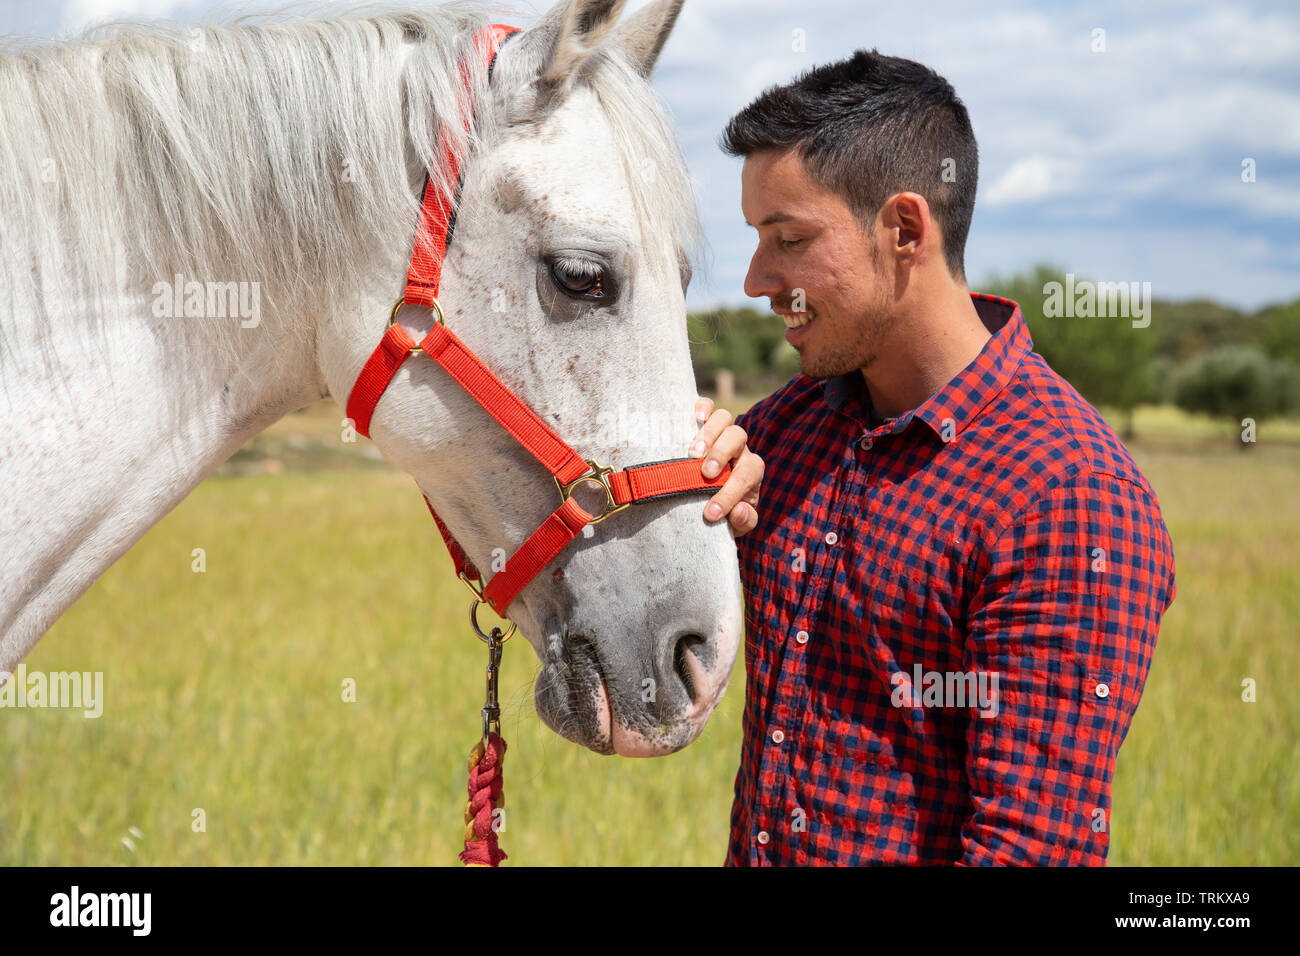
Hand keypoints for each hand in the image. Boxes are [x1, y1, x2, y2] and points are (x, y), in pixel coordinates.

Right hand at [691, 396, 762, 535]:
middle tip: (706, 473)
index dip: (730, 493)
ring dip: (709, 433)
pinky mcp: (703, 423)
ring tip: (693, 453)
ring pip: (724, 418)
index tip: (710, 513)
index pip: (747, 474)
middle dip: (722, 454)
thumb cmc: (723, 513)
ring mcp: (722, 433)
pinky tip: (696, 416)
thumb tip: (738, 510)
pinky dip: (703, 407)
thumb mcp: (736, 524)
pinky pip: (708, 406)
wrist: (707, 503)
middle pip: (738, 436)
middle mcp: (739, 448)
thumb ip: (744, 521)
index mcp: (750, 471)